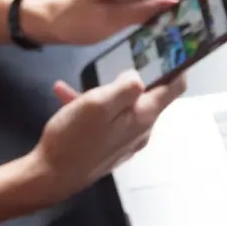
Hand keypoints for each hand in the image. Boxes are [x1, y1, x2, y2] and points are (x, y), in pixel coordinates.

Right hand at [22, 70, 187, 205]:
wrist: (51, 177)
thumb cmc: (74, 138)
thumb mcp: (97, 104)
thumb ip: (124, 87)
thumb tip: (138, 75)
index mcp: (143, 118)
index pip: (175, 87)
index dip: (175, 65)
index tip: (167, 48)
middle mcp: (141, 131)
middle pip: (148, 96)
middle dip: (131, 79)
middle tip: (111, 64)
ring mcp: (126, 141)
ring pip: (122, 107)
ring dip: (103, 93)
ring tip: (74, 87)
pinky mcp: (109, 148)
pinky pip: (107, 120)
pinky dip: (91, 108)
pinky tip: (65, 98)